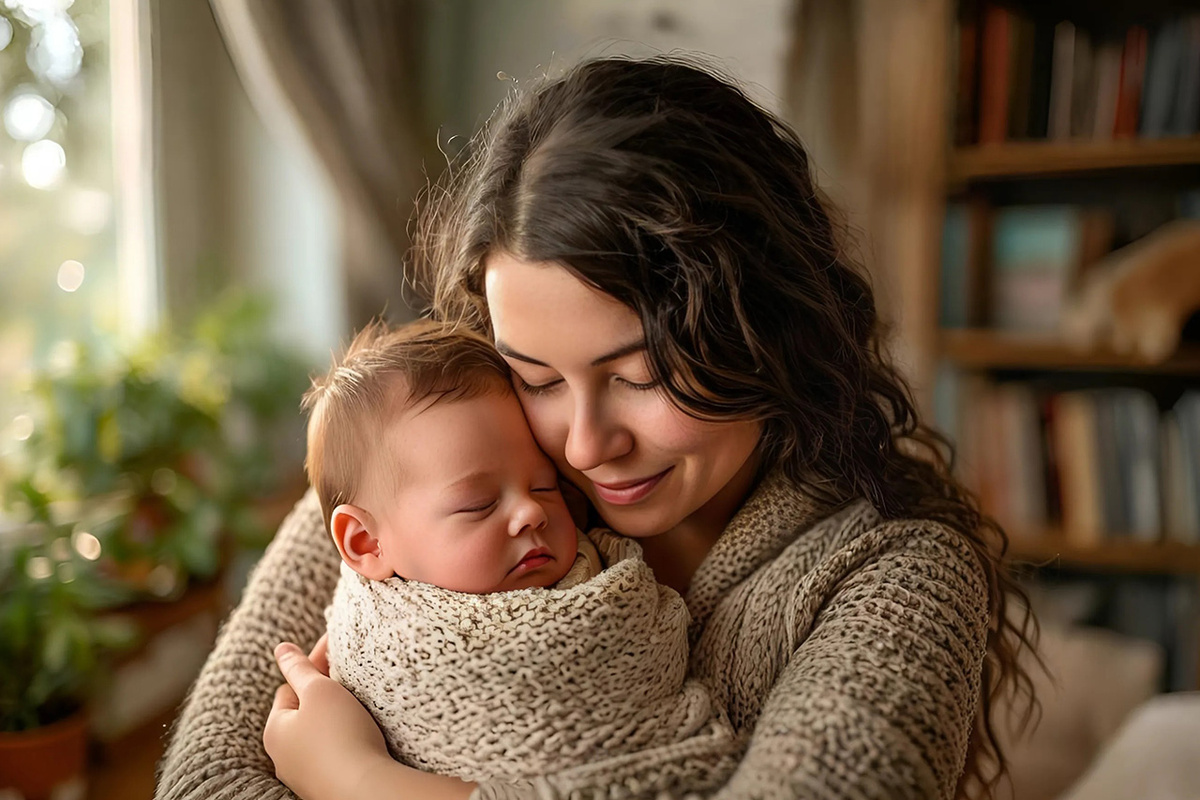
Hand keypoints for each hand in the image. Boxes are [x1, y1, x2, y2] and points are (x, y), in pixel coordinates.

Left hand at [264, 638, 388, 799]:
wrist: (366, 788)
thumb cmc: (339, 735)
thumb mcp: (318, 691)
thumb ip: (298, 667)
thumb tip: (281, 648)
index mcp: (275, 730)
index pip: (289, 688)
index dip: (313, 668)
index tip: (337, 652)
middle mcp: (284, 756)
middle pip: (304, 712)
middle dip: (325, 693)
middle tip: (351, 677)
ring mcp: (306, 774)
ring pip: (319, 734)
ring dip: (336, 718)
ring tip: (359, 704)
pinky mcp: (327, 784)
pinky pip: (333, 753)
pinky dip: (344, 740)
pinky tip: (361, 734)